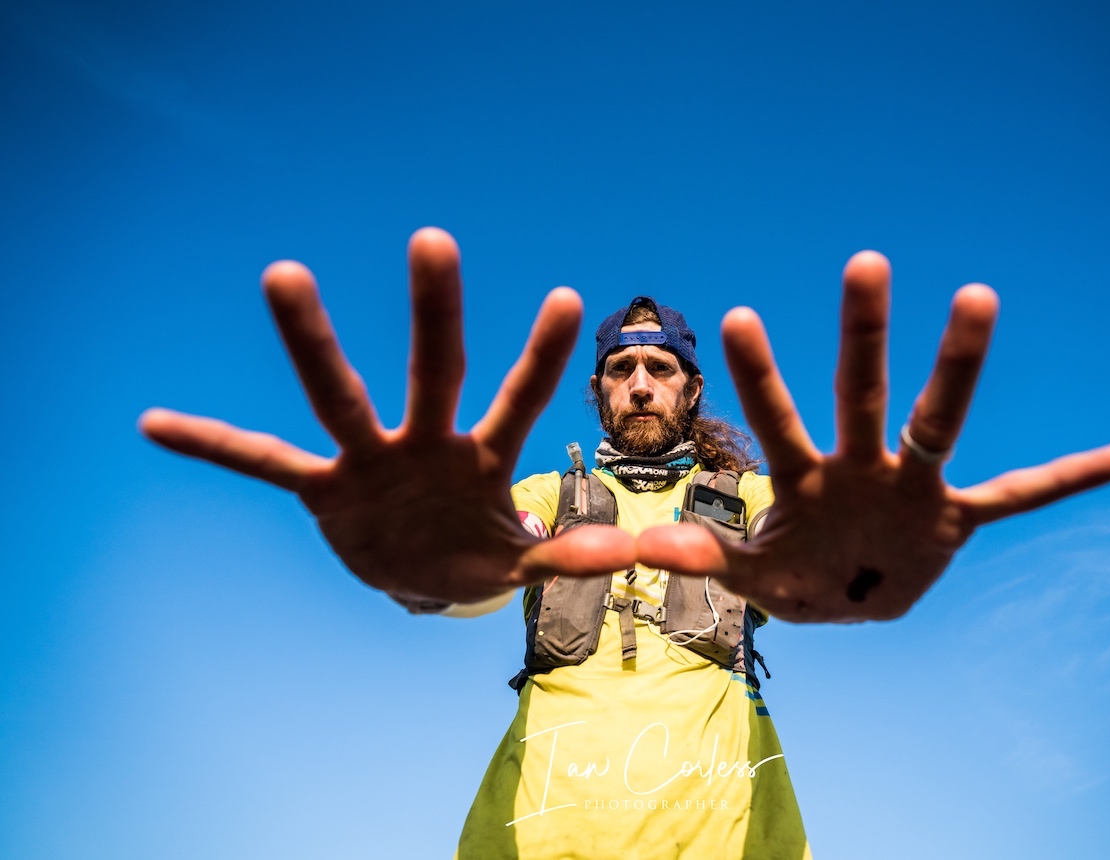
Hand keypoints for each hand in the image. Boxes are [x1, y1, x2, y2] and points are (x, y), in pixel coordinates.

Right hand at [140, 229, 634, 604]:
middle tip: (434, 239)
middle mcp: (425, 442)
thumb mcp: (520, 563)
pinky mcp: (323, 491)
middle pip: (434, 371)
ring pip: (340, 395)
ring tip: (282, 272)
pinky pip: (262, 463)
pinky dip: (214, 447)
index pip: (517, 400)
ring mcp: (370, 461)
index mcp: (482, 458)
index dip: (539, 356)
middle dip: (437, 313)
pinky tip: (155, 423)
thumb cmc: (476, 553)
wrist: (421, 580)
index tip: (567, 297)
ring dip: (313, 343)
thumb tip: (626, 554)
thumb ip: (562, 554)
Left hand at [637, 252, 1109, 621]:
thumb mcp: (753, 577)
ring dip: (958, 365)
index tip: (739, 314)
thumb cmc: (798, 576)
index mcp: (808, 478)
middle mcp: (863, 465)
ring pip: (941, 419)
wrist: (849, 604)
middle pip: (862, 392)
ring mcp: (913, 486)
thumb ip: (709, 556)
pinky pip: (1018, 497)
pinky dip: (1066, 480)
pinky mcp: (955, 518)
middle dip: (863, 335)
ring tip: (978, 294)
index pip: (778, 417)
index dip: (760, 373)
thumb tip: (648, 546)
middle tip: (864, 262)